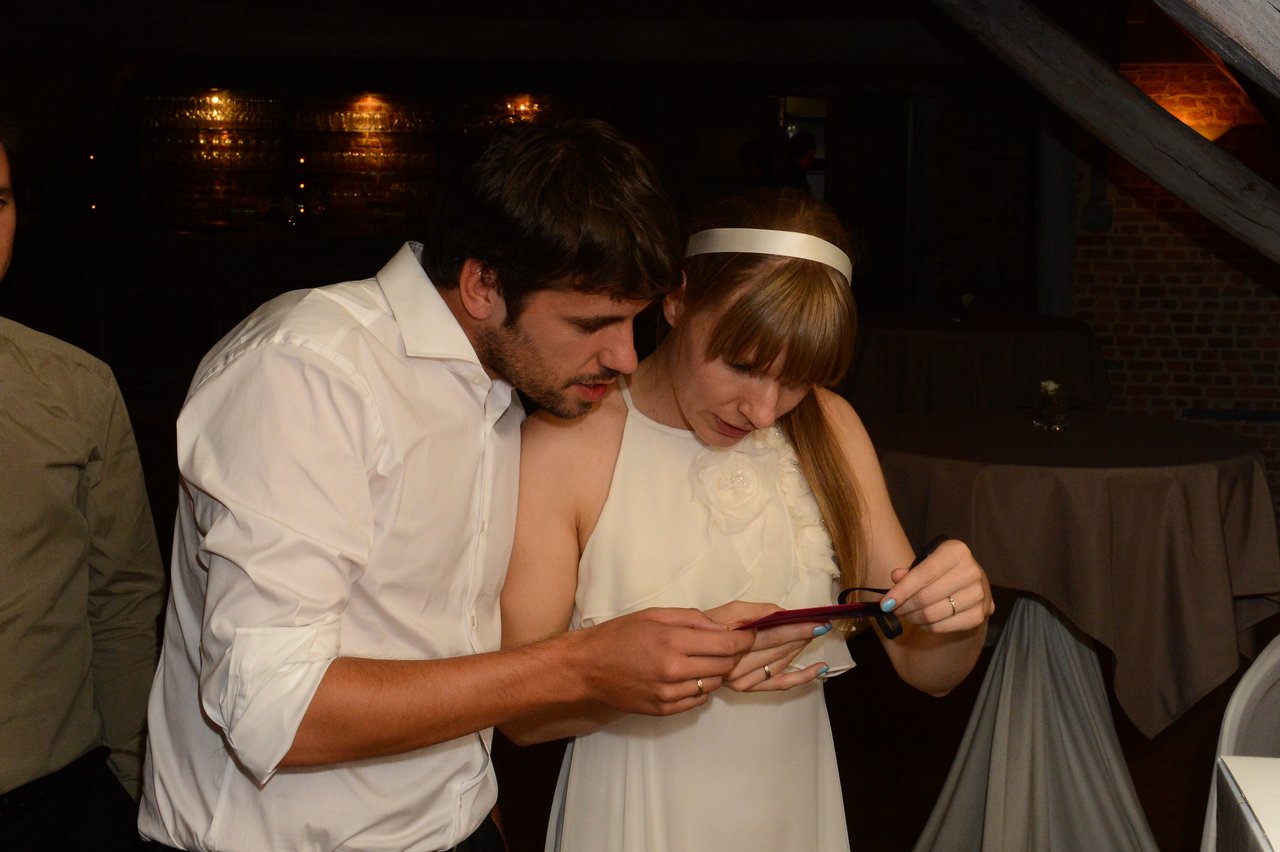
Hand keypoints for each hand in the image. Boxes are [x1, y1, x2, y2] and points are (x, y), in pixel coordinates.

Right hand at [572, 607, 756, 715]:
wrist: (587, 669)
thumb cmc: (619, 636)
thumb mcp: (654, 615)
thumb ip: (692, 619)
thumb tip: (723, 627)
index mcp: (673, 641)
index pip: (726, 644)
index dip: (744, 639)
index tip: (749, 635)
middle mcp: (673, 670)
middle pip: (724, 666)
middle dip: (733, 655)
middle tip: (729, 646)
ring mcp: (668, 694)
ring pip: (713, 685)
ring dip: (716, 673)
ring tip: (704, 661)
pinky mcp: (663, 710)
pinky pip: (697, 701)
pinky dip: (700, 689)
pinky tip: (689, 677)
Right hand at [705, 601, 829, 692]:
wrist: (687, 651)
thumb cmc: (708, 626)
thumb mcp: (728, 610)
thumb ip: (756, 611)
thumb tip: (783, 613)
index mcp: (730, 643)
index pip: (770, 634)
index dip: (795, 627)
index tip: (815, 619)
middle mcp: (736, 666)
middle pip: (777, 649)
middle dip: (802, 635)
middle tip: (822, 624)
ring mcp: (742, 681)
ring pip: (780, 664)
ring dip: (801, 649)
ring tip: (817, 634)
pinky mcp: (748, 688)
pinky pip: (779, 684)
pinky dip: (802, 677)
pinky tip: (820, 668)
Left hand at [881, 538, 992, 632]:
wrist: (973, 582)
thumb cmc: (944, 570)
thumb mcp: (927, 562)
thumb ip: (910, 571)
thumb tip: (895, 577)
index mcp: (956, 552)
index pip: (924, 574)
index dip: (901, 591)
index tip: (885, 603)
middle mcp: (971, 571)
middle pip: (926, 597)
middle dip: (904, 606)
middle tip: (894, 609)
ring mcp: (978, 594)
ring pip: (933, 614)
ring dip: (913, 618)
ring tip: (906, 614)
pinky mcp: (979, 614)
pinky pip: (943, 627)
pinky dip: (927, 627)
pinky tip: (922, 621)